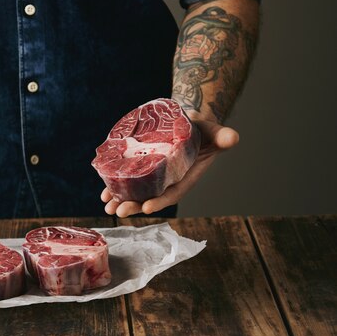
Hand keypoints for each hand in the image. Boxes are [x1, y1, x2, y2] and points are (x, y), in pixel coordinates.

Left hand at [101, 118, 238, 216]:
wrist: (189, 123)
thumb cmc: (203, 131)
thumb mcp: (214, 132)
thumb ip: (222, 136)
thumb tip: (232, 138)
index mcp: (184, 178)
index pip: (172, 193)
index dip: (160, 201)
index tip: (146, 207)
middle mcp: (168, 181)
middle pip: (150, 197)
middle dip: (134, 206)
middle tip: (119, 212)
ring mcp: (153, 176)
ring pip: (136, 193)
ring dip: (121, 201)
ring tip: (108, 208)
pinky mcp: (142, 168)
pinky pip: (128, 181)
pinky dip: (115, 188)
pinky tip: (104, 195)